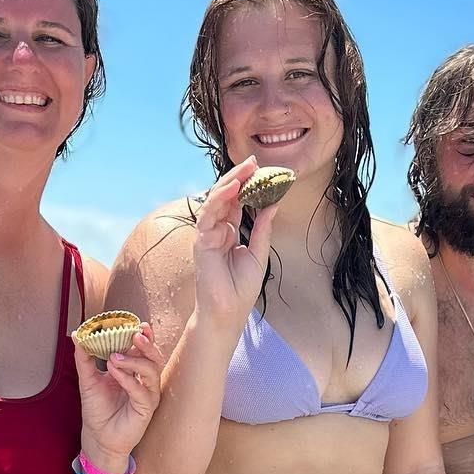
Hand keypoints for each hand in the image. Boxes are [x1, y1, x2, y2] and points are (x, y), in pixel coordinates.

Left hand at [73, 323, 163, 471]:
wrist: (97, 437)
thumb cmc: (97, 410)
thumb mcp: (87, 379)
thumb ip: (84, 358)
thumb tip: (78, 334)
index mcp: (133, 371)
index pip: (142, 349)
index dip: (143, 336)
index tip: (136, 323)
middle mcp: (143, 381)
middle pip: (154, 357)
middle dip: (147, 344)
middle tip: (135, 334)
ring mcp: (147, 394)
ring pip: (152, 371)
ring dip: (135, 360)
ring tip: (114, 357)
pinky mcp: (146, 409)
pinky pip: (142, 390)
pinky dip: (129, 379)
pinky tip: (115, 372)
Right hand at [191, 156, 278, 331]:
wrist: (228, 312)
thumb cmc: (240, 289)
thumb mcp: (258, 253)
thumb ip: (262, 228)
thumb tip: (272, 205)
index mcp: (229, 233)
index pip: (236, 203)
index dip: (248, 187)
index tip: (262, 172)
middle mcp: (216, 230)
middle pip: (226, 196)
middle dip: (240, 177)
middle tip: (255, 161)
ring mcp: (207, 234)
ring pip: (217, 199)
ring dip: (232, 181)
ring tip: (248, 167)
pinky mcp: (201, 240)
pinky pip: (210, 212)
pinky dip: (221, 197)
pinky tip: (234, 185)